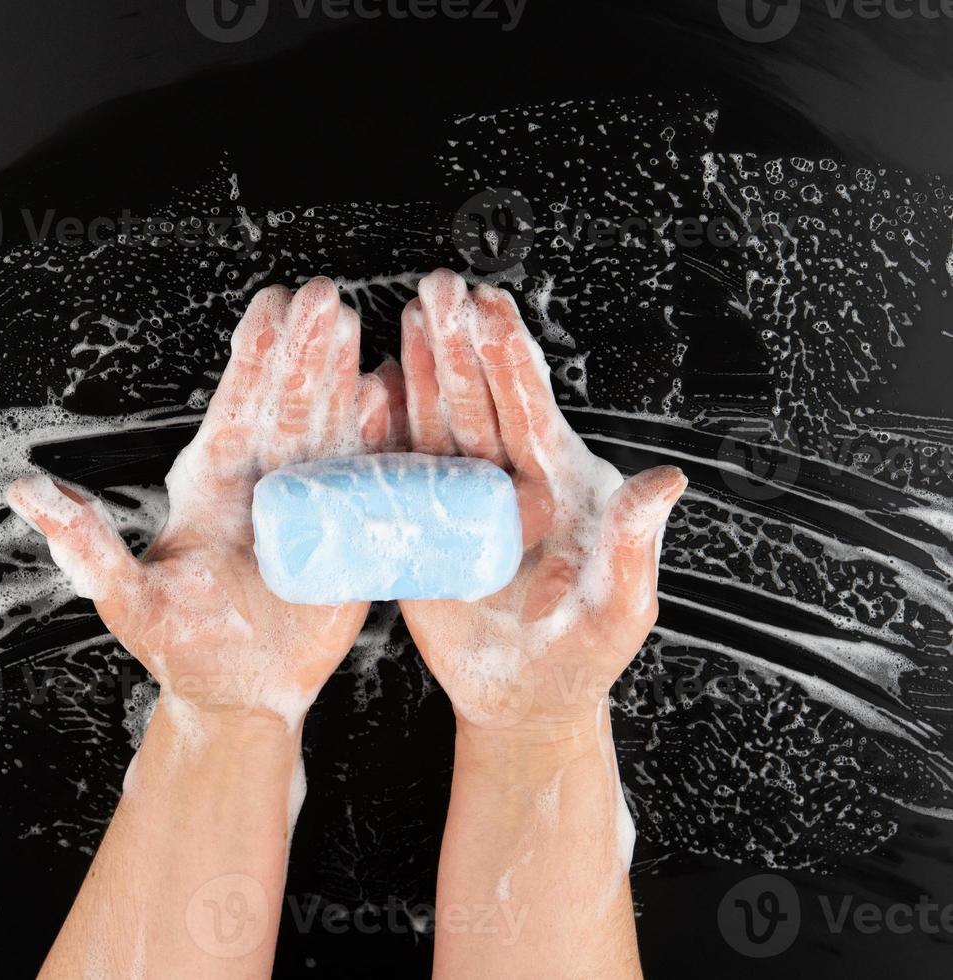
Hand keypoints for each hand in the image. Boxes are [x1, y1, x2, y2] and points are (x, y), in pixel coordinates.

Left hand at [7, 277, 405, 730]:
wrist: (239, 691)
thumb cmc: (181, 645)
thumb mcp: (124, 598)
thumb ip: (84, 544)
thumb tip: (23, 492)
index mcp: (212, 480)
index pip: (236, 403)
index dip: (255, 353)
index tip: (271, 303)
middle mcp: (264, 479)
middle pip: (287, 401)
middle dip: (304, 348)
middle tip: (321, 295)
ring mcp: (309, 500)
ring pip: (329, 425)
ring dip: (340, 376)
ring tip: (350, 327)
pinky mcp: (347, 531)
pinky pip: (366, 476)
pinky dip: (379, 437)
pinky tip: (386, 395)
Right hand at [398, 269, 685, 742]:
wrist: (525, 697)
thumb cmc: (582, 654)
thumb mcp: (621, 606)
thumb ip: (636, 545)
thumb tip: (667, 482)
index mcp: (558, 487)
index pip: (532, 410)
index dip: (511, 359)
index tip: (491, 310)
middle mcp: (508, 482)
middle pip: (481, 399)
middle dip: (460, 341)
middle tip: (439, 288)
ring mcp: (463, 500)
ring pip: (440, 421)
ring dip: (424, 368)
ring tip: (409, 316)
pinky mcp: (425, 525)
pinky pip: (402, 469)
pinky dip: (386, 429)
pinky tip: (373, 388)